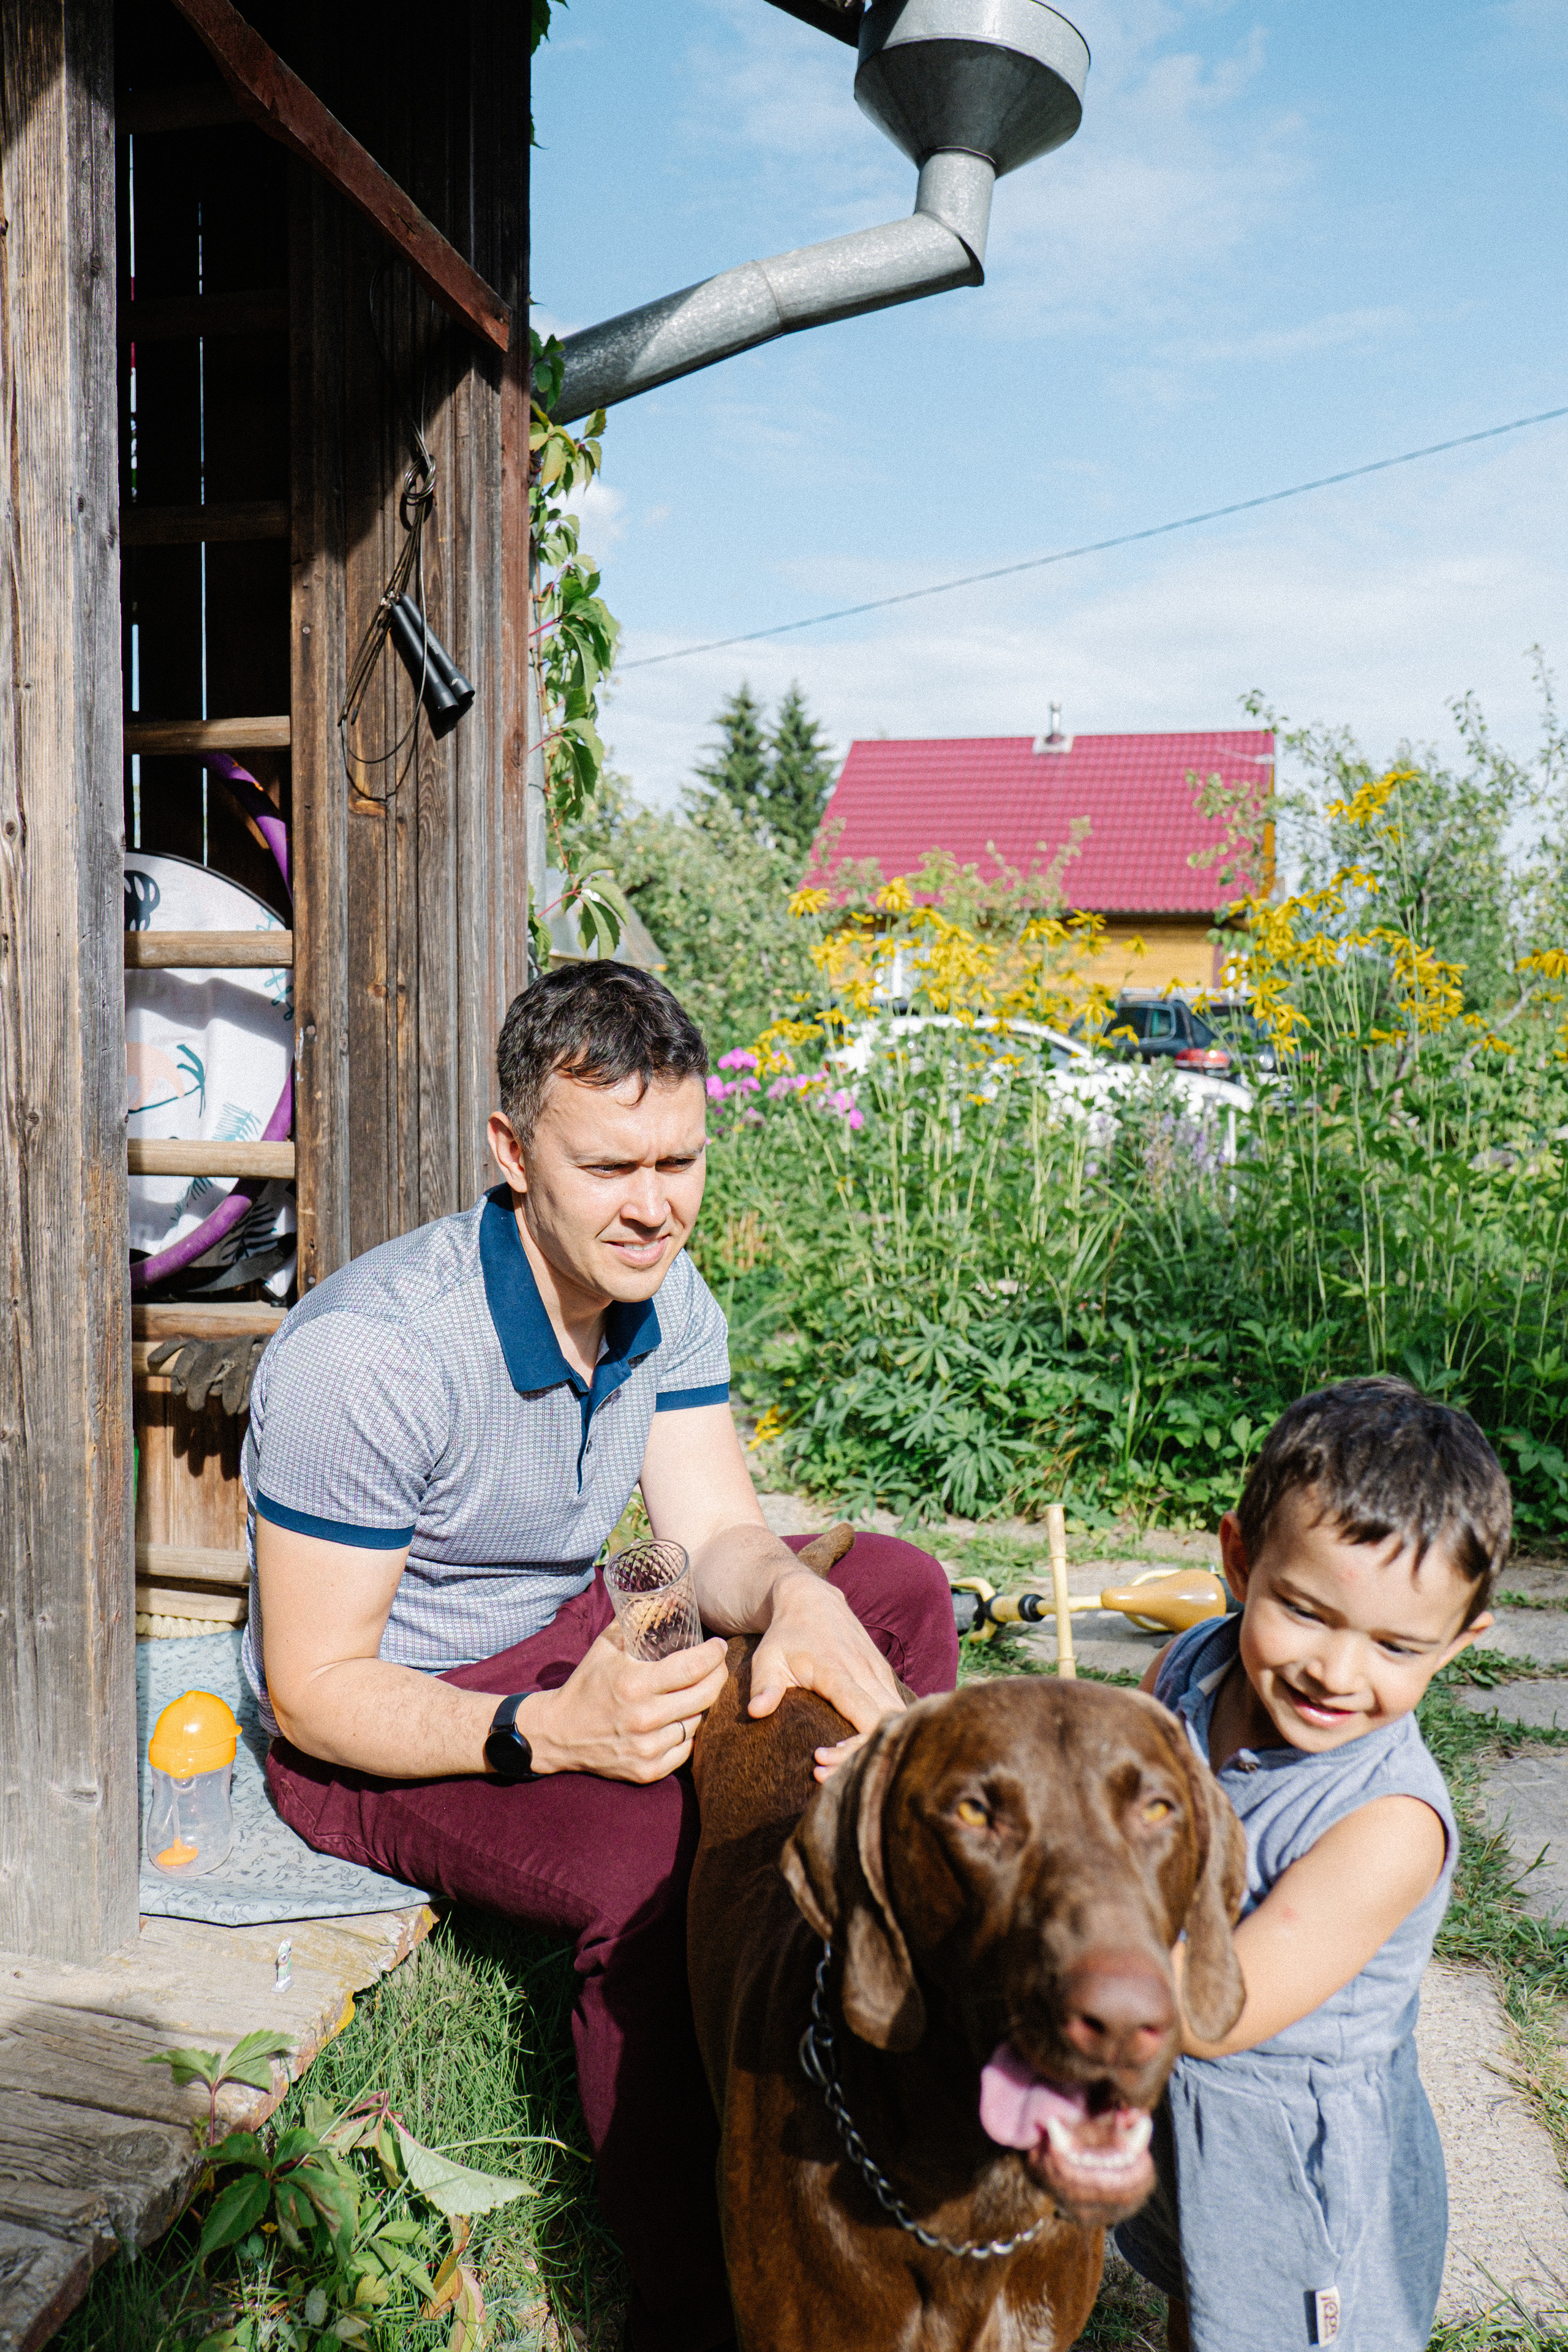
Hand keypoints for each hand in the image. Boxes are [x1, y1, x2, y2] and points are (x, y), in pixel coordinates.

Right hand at [518, 1626, 728, 1783]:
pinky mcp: (647, 1771)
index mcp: (635, 1684)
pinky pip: (685, 1749)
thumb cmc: (587, 1684)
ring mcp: (646, 1748)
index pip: (692, 1668)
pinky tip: (680, 1719)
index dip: (713, 1655)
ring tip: (694, 1692)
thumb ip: (635, 1620)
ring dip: (700, 1706)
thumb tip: (666, 1598)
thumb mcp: (606, 1646)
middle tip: (718, 1666)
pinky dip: (687, 1733)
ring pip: (696, 1722)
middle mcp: (644, 1718)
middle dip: (718, 1676)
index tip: (719, 1646)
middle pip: (704, 1696)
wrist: (559, 1733)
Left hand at [747, 1568, 904, 1776]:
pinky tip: (857, 1746)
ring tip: (839, 1763)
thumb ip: (764, 1685)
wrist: (808, 1597)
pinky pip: (895, 1706)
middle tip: (829, 1772)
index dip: (854, 1747)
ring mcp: (878, 1671)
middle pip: (887, 1722)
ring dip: (876, 1742)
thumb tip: (756, 1712)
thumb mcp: (767, 1657)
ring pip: (896, 1715)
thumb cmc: (784, 1634)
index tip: (822, 1760)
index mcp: (838, 1670)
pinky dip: (883, 1729)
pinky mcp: (882, 1673)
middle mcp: (865, 1671)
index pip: (866, 1717)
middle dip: (865, 1753)